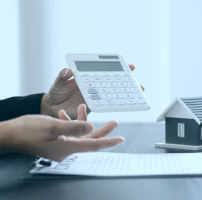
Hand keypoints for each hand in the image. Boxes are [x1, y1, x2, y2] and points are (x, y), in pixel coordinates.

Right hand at [0, 105, 123, 160]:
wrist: (9, 135)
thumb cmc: (27, 131)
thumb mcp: (53, 126)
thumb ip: (73, 127)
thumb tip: (91, 126)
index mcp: (68, 148)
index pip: (93, 145)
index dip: (108, 141)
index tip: (120, 139)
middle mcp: (66, 149)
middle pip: (90, 140)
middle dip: (103, 130)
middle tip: (114, 122)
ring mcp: (61, 146)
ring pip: (80, 135)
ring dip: (83, 122)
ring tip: (84, 107)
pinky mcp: (55, 142)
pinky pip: (69, 133)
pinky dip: (70, 123)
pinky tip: (65, 114)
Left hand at [41, 64, 144, 118]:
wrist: (52, 109)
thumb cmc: (56, 93)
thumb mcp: (58, 82)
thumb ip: (63, 76)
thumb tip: (70, 71)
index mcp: (88, 78)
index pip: (105, 71)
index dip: (118, 68)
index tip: (130, 67)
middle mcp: (94, 87)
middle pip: (114, 83)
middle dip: (127, 82)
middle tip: (138, 83)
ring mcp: (94, 97)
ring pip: (112, 95)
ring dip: (125, 95)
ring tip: (137, 94)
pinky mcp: (92, 107)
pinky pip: (105, 105)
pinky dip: (114, 105)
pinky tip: (122, 104)